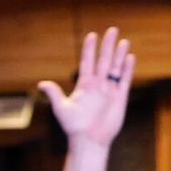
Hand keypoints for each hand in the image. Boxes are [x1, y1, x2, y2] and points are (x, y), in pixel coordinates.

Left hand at [36, 26, 134, 148]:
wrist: (89, 140)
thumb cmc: (73, 126)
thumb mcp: (62, 108)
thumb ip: (54, 94)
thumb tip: (41, 84)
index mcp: (84, 85)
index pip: (87, 62)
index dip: (89, 49)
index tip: (92, 35)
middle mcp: (97, 85)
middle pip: (104, 60)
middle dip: (107, 46)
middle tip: (112, 30)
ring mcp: (109, 90)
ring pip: (116, 68)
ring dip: (119, 54)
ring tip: (123, 41)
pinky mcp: (120, 97)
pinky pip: (124, 80)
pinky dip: (127, 69)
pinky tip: (129, 57)